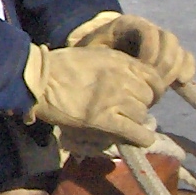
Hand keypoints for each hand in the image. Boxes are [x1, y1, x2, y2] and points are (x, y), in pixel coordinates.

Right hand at [21, 42, 167, 148]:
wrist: (40, 80)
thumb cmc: (62, 65)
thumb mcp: (96, 54)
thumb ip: (118, 64)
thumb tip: (133, 79)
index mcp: (121, 61)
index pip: (155, 78)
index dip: (152, 89)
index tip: (143, 95)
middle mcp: (122, 79)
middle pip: (148, 98)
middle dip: (140, 104)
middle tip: (127, 110)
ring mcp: (114, 100)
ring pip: (142, 115)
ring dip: (134, 120)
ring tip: (122, 122)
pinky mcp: (104, 120)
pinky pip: (135, 133)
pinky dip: (141, 138)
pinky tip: (138, 139)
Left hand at [66, 10, 195, 89]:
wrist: (92, 55)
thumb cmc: (88, 55)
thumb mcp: (90, 52)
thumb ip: (101, 57)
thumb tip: (115, 72)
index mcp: (127, 24)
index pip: (149, 31)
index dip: (150, 50)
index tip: (143, 69)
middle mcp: (147, 30)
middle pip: (168, 40)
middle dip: (164, 63)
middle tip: (155, 81)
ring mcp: (159, 42)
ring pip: (178, 50)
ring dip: (174, 69)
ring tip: (163, 85)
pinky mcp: (167, 56)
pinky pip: (184, 58)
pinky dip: (186, 69)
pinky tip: (182, 83)